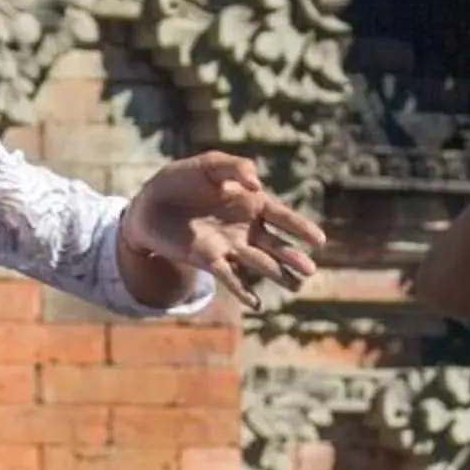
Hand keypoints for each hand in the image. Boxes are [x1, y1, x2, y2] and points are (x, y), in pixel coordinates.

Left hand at [121, 152, 327, 309]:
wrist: (149, 202)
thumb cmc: (182, 179)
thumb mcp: (209, 164)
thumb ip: (236, 167)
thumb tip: (257, 185)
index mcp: (251, 203)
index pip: (282, 216)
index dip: (301, 228)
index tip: (320, 241)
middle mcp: (244, 228)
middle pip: (275, 245)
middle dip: (293, 257)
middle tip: (310, 270)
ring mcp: (227, 246)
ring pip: (258, 263)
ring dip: (276, 274)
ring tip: (295, 287)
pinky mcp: (207, 259)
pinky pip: (229, 277)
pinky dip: (242, 290)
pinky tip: (257, 305)